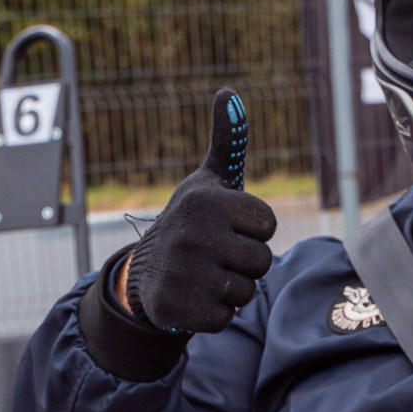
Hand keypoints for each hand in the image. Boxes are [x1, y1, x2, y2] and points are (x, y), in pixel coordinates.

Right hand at [118, 89, 274, 335]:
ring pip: (245, 292)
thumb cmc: (192, 222)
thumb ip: (228, 142)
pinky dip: (214, 313)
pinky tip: (194, 297)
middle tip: (215, 256)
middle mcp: (192, 233)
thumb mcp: (209, 181)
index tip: (227, 228)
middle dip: (245, 264)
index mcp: (206, 200)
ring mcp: (182, 271)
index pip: (268, 225)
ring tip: (204, 275)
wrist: (144, 272)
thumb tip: (228, 93)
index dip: (253, 231)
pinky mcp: (176, 307)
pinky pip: (224, 318)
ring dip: (231, 289)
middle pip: (261, 262)